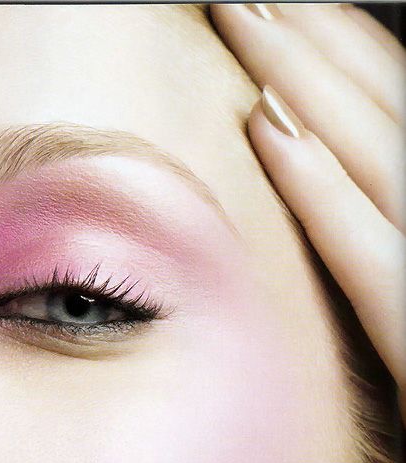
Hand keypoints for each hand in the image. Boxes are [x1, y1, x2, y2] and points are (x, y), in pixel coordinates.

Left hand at [208, 2, 405, 422]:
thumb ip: (378, 265)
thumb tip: (305, 186)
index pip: (404, 130)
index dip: (343, 67)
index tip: (281, 17)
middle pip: (393, 122)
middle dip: (317, 49)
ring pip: (386, 164)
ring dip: (310, 85)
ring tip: (246, 20)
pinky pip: (379, 263)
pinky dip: (326, 197)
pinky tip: (270, 137)